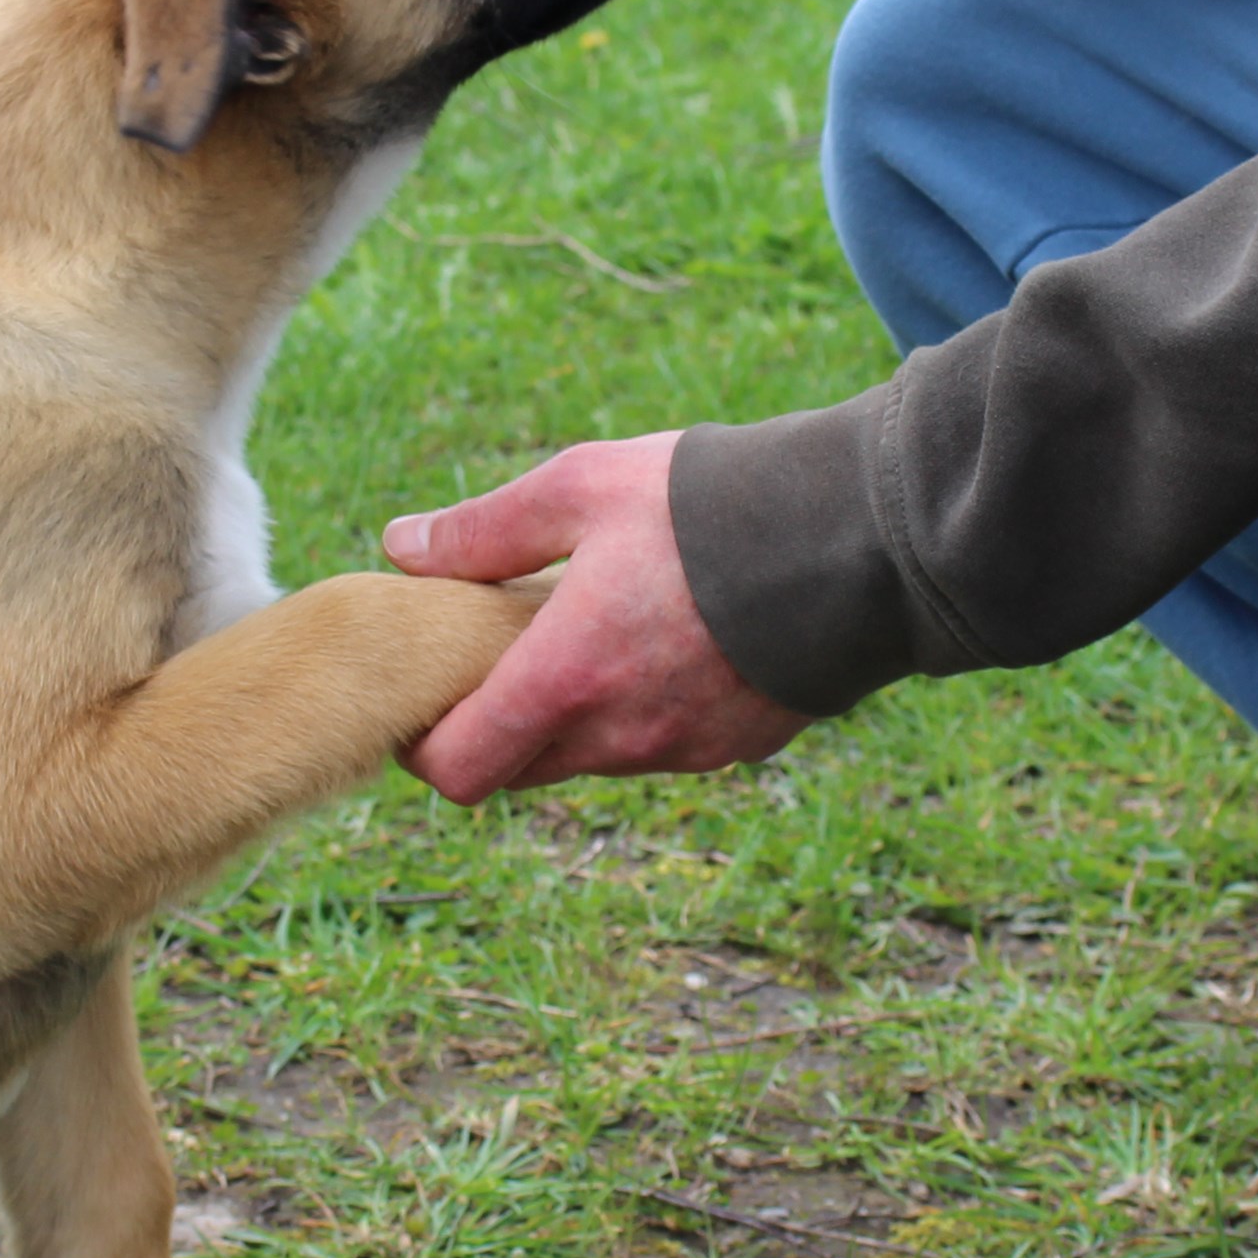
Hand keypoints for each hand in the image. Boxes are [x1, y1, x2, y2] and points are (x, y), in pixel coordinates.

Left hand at [383, 434, 812, 799]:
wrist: (856, 538)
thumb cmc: (707, 505)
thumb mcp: (580, 486)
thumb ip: (482, 529)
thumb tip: (401, 550)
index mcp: (564, 680)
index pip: (459, 770)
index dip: (428, 746)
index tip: (429, 696)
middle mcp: (618, 736)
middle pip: (519, 769)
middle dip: (498, 725)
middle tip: (505, 651)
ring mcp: (681, 750)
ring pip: (592, 758)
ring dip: (575, 715)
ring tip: (595, 631)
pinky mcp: (736, 747)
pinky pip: (662, 746)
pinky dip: (644, 711)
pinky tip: (665, 642)